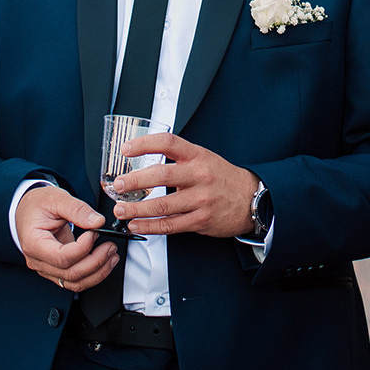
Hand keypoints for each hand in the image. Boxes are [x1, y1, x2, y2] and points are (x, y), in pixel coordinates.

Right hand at [14, 186, 118, 292]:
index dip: (83, 248)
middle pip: (70, 274)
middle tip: (110, 246)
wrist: (27, 209)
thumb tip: (98, 222)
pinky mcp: (55, 269)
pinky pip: (74, 280)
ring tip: (111, 256)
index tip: (94, 233)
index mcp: (34, 243)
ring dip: (97, 272)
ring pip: (74, 282)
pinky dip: (92, 275)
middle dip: (96, 262)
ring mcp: (46, 268)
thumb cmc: (37, 205)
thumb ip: (77, 209)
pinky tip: (103, 262)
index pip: (62, 257)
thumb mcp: (57, 198)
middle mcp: (38, 260)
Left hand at [109, 134, 259, 238]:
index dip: (144, 144)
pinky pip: (170, 225)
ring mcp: (200, 199)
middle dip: (134, 181)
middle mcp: (199, 176)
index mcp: (198, 156)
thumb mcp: (204, 158)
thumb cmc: (222, 178)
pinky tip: (137, 225)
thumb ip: (179, 158)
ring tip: (121, 210)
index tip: (126, 149)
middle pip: (161, 175)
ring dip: (137, 209)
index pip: (168, 143)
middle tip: (117, 185)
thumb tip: (145, 158)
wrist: (251, 199)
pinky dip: (150, 226)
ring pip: (162, 205)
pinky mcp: (201, 220)